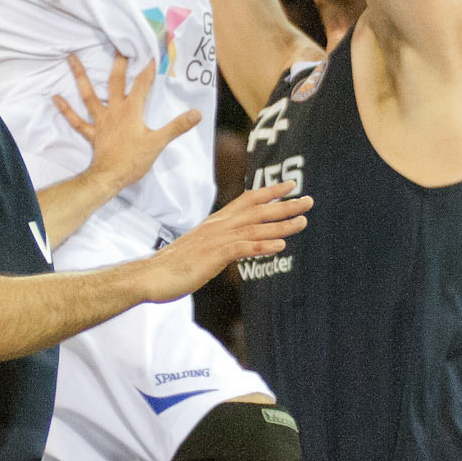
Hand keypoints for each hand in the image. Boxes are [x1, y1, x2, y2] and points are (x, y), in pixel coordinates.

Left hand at [53, 52, 199, 192]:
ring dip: (79, 76)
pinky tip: (55, 97)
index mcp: (132, 110)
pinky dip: (66, 109)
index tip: (152, 53)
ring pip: (89, 96)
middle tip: (117, 46)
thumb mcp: (159, 143)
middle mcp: (114, 111)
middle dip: (118, 64)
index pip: (142, 85)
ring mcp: (101, 121)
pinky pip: (77, 121)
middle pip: (115, 83)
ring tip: (71, 58)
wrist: (109, 177)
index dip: (149, 69)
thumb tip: (196, 113)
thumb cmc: (134, 160)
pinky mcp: (92, 134)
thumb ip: (177, 126)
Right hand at [142, 181, 309, 300]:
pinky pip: (242, 249)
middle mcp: (219, 226)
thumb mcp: (202, 247)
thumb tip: (236, 244)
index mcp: (217, 222)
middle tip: (309, 200)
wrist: (152, 275)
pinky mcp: (213, 257)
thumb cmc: (175, 264)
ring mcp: (216, 240)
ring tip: (303, 221)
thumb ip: (220, 242)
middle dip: (285, 205)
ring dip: (281, 225)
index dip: (270, 192)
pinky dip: (262, 246)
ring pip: (255, 228)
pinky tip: (280, 245)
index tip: (291, 185)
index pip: (248, 200)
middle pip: (257, 211)